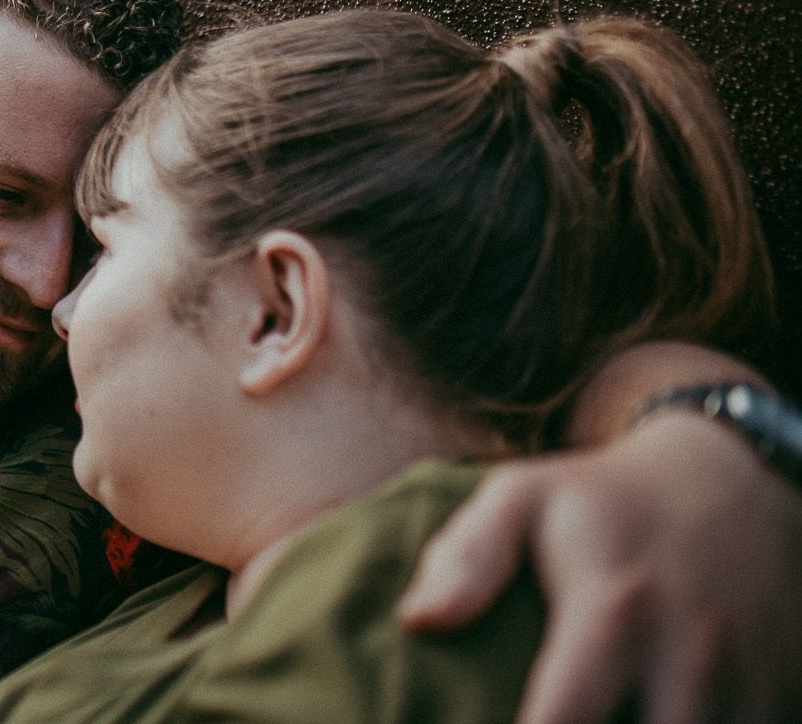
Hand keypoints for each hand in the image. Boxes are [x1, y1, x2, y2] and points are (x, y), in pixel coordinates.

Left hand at [397, 413, 801, 723]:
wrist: (734, 481)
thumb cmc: (603, 501)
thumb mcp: (522, 497)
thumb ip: (465, 556)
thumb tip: (416, 621)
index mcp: (615, 609)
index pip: (563, 720)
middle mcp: (690, 656)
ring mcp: (745, 684)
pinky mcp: (781, 696)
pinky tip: (637, 719)